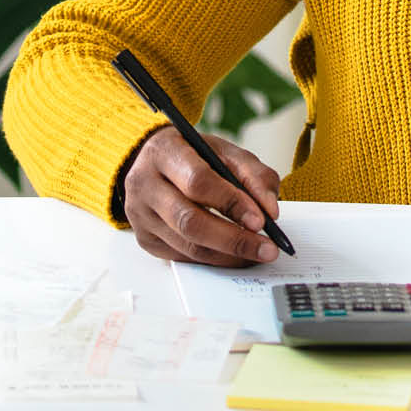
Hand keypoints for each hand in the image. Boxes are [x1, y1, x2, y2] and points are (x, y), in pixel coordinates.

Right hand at [122, 125, 283, 266]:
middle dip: (233, 239)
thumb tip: (270, 209)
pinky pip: (182, 257)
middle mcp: (145, 185)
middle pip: (189, 221)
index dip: (231, 203)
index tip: (260, 220)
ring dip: (228, 255)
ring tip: (257, 254)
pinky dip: (213, 259)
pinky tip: (234, 256)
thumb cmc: (192, 155)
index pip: (198, 182)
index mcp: (164, 153)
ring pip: (187, 246)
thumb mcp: (224, 151)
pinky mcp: (145, 239)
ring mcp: (140, 215)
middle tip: (266, 248)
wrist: (153, 162)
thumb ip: (252, 174)